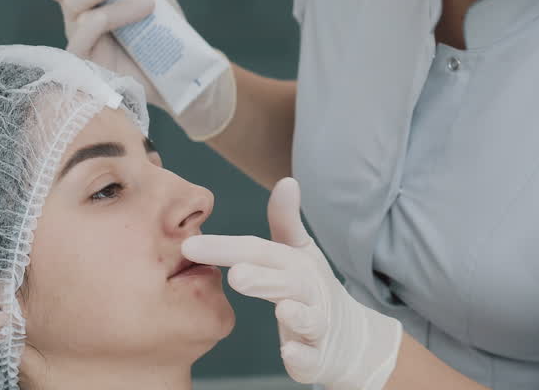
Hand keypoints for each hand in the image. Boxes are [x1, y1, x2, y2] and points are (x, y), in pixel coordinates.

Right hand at [25, 0, 235, 139]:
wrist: (181, 71)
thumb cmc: (163, 30)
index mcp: (90, 3)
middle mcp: (81, 23)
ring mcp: (84, 45)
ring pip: (80, 13)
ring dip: (115, 4)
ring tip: (149, 4)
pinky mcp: (90, 66)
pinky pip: (86, 37)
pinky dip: (110, 19)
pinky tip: (139, 16)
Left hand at [182, 178, 401, 389]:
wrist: (348, 336)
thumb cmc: (310, 288)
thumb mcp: (300, 253)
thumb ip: (287, 221)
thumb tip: (288, 181)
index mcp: (294, 264)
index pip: (259, 252)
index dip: (226, 248)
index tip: (190, 246)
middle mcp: (307, 291)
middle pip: (286, 282)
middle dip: (263, 279)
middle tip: (236, 275)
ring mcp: (316, 324)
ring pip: (308, 318)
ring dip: (296, 314)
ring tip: (282, 309)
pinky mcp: (319, 355)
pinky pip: (312, 358)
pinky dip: (302, 357)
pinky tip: (289, 353)